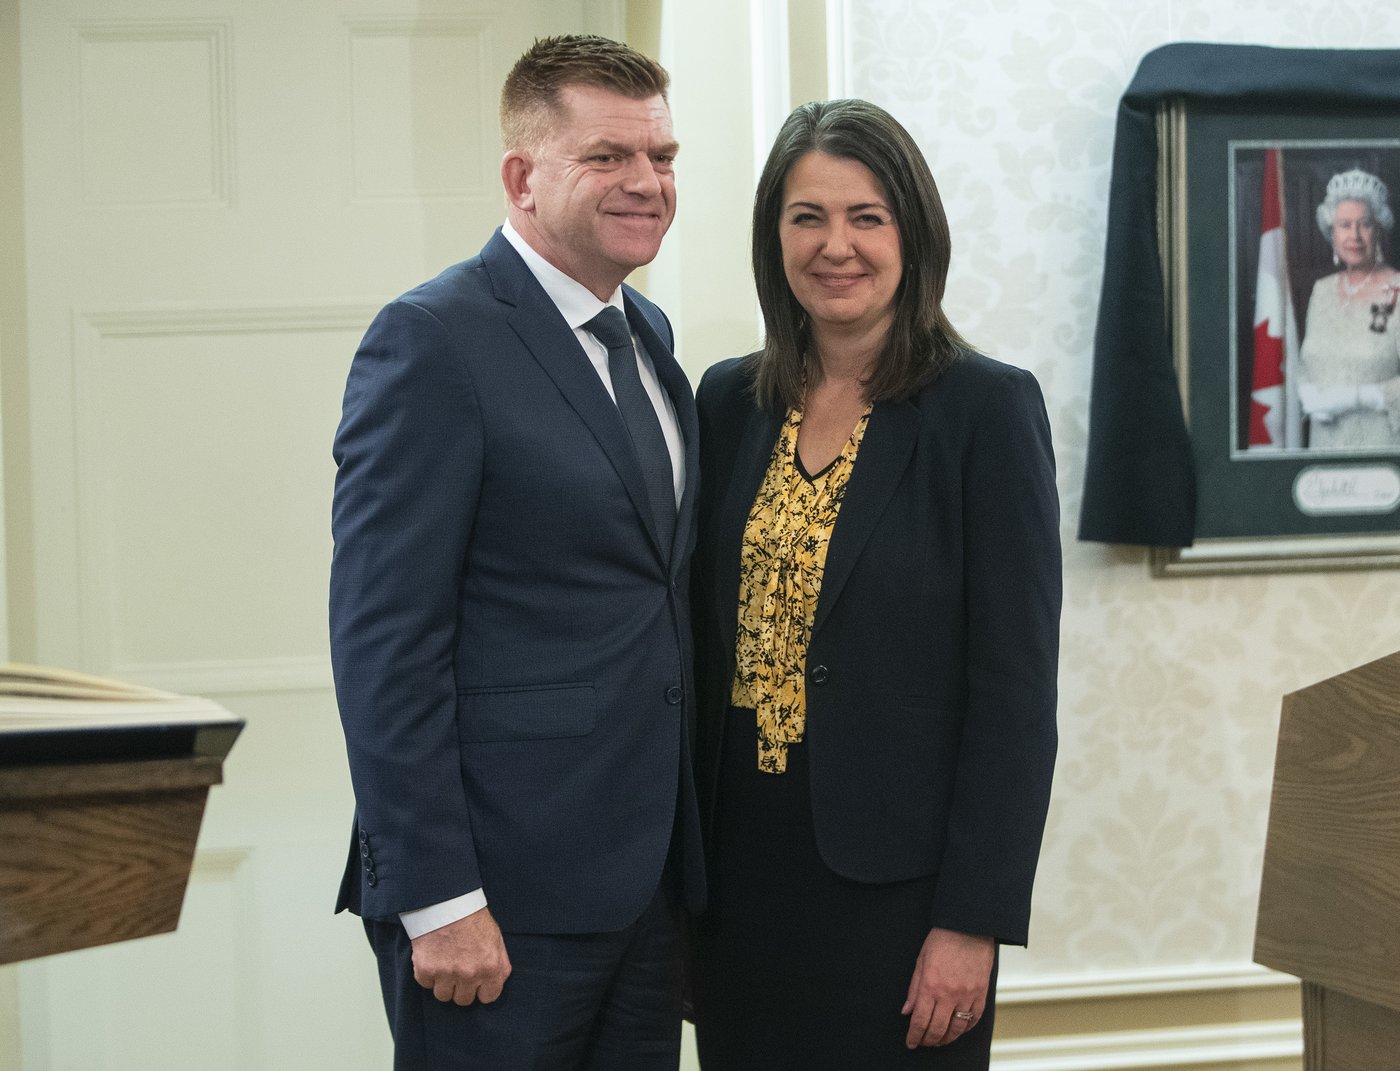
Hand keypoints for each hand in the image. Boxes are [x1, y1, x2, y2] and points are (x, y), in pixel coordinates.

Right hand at [410, 907, 511, 1004]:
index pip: (488, 998)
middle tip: (458, 970)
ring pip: (443, 996)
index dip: (482, 990)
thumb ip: (500, 964)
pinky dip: (428, 974)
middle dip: (461, 987)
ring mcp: (446, 974)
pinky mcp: (426, 970)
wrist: (446, 902)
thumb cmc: (473, 918)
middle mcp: (469, 974)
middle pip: (464, 1000)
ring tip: (444, 964)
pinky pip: (426, 984)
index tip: (477, 983)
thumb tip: (498, 981)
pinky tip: (433, 957)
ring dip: (443, 983)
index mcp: (490, 968)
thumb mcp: (496, 939)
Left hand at [901, 928, 993, 1048]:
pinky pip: (974, 1018)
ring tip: (939, 1040)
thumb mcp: (921, 960)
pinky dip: (966, 1028)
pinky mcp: (981, 993)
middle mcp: (949, 994)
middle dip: (928, 1040)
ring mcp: (967, 995)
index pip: (920, 1020)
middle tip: (924, 1043)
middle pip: (938, 1028)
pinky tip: (958, 1029)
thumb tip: (907, 1010)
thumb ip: (914, 988)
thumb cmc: (943, 939)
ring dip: (947, 1038)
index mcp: (930, 985)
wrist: (969, 926)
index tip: (911, 1043)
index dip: (914, 1035)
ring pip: (957, 1028)